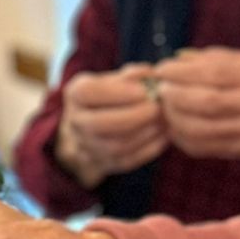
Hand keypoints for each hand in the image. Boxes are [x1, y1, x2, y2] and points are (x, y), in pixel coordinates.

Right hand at [56, 64, 167, 187]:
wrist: (94, 128)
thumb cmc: (110, 96)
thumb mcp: (114, 79)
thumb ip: (131, 76)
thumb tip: (150, 75)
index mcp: (76, 95)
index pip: (90, 93)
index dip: (117, 92)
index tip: (144, 90)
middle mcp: (76, 122)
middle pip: (99, 123)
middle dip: (132, 116)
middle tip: (157, 108)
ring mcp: (88, 146)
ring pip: (115, 146)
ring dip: (143, 133)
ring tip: (163, 121)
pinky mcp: (104, 163)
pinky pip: (127, 161)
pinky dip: (148, 149)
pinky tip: (163, 137)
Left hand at [154, 48, 239, 169]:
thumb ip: (219, 59)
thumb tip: (179, 58)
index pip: (212, 72)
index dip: (181, 72)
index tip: (161, 69)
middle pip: (203, 101)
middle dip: (173, 95)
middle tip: (159, 90)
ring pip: (199, 127)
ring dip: (173, 118)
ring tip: (165, 108)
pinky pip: (203, 146)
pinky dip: (182, 137)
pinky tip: (175, 126)